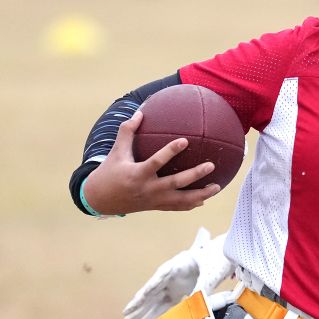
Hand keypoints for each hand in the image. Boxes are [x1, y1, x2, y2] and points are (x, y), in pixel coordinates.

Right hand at [82, 110, 221, 214]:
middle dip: (195, 175)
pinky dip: (191, 204)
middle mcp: (148, 189)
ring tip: (217, 187)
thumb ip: (127, 131)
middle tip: (211, 165)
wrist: (101, 199)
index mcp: (138, 174)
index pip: (157, 162)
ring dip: (201, 195)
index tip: (185, 140)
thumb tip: (140, 112)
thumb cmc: (110, 171)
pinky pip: (177, 207)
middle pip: (176, 183)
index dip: (171, 152)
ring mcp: (154, 200)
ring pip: (181, 200)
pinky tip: (204, 199)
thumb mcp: (116, 151)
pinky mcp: (156, 207)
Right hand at [121, 227, 234, 318]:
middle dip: (139, 307)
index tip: (140, 299)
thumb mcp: (212, 273)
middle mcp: (171, 275)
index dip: (149, 288)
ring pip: (157, 302)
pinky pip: (167, 307)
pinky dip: (160, 317)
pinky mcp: (179, 293)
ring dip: (146, 316)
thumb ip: (204, 288)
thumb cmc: (218, 257)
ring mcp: (174, 285)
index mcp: (178, 264)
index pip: (160, 277)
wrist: (226, 254)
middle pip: (152, 292)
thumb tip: (198, 308)